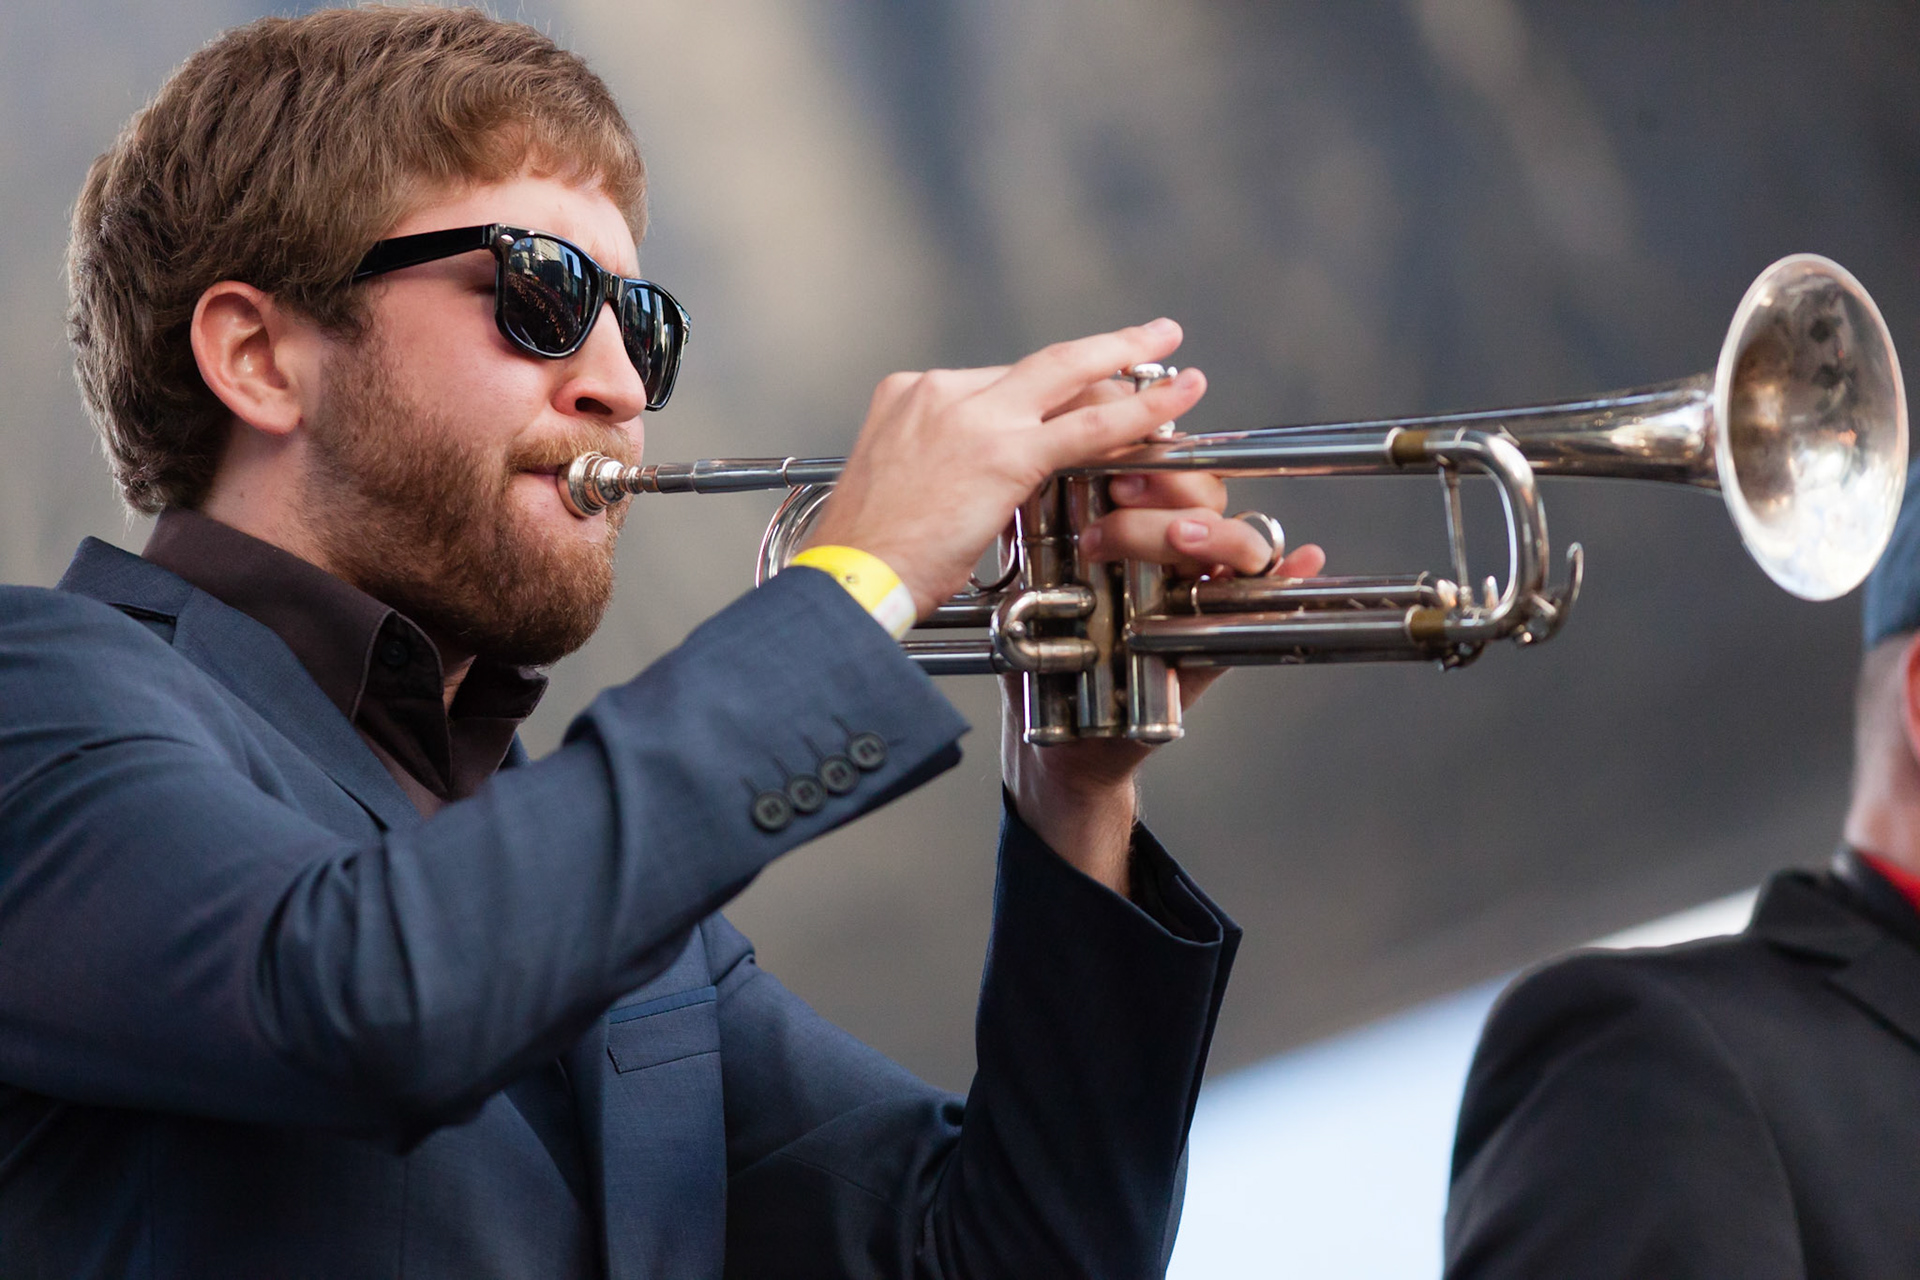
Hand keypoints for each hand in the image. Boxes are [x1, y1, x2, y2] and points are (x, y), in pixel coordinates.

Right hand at [802, 319, 1206, 614]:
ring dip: (1132, 368)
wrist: (847, 579)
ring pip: (1071, 380)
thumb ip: (940, 468)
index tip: (1082, 393)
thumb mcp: (898, 488)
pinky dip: (1139, 411)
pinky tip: (1175, 404)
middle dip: (1104, 348)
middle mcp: (939, 391)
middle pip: (1041, 365)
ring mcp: (972, 415)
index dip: (1053, 391)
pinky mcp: (1002, 452)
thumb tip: (979, 487)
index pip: (1000, 383)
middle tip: (1152, 337)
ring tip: (1176, 366)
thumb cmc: (867, 556)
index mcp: (907, 395)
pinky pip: (1087, 426)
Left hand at [1001, 464, 1324, 893]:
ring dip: (1217, 532)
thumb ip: (1029, 540)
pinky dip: (1293, 576)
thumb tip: (1014, 492)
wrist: (1060, 737)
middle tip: (1120, 498)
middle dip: (1168, 490)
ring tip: (1180, 538)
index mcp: (1132, 528)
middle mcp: (1177, 555)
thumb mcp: (1028, 590)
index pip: (1157, 471)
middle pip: (1202, 497)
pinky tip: (1303, 560)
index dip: (1142, 459)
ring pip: (1237, 541)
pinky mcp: (1223, 638)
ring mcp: (1205, 593)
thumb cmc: (1048, 656)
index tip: (1108, 465)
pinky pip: (1268, 603)